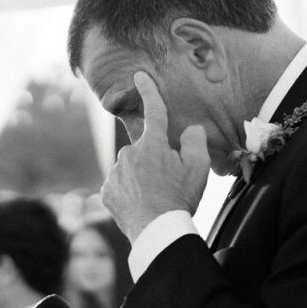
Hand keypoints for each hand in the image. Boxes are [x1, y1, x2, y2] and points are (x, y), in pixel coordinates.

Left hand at [101, 71, 210, 241]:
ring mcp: (116, 173)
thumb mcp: (199, 168)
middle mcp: (129, 153)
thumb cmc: (180, 198)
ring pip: (129, 167)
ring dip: (140, 176)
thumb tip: (188, 130)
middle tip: (168, 182)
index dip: (148, 92)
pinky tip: (140, 204)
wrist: (157, 231)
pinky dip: (128, 192)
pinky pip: (119, 185)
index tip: (139, 76)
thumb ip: (195, 141)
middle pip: (144, 149)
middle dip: (153, 159)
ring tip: (154, 197)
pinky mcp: (107, 191)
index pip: (153, 112)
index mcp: (153, 144)